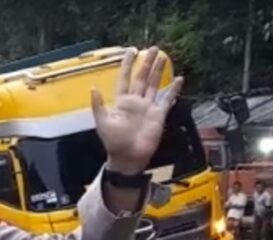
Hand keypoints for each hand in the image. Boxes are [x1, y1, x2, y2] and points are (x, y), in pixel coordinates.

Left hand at [91, 47, 184, 174]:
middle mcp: (135, 101)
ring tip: (164, 56)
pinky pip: (167, 99)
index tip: (131, 51)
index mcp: (121, 101)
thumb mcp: (102, 123)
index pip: (125, 78)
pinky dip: (173, 89)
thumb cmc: (114, 142)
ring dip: (158, 71)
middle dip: (147, 63)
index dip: (127, 65)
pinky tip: (178, 79)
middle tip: (153, 48)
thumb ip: (98, 105)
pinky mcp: (159, 114)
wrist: (128, 157)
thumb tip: (93, 87)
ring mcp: (148, 107)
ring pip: (154, 84)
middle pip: (142, 78)